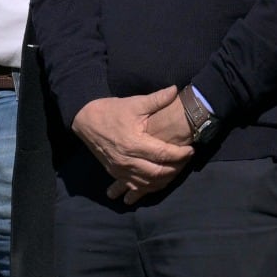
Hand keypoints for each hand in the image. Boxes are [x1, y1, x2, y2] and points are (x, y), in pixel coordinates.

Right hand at [72, 88, 194, 204]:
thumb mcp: (134, 103)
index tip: (191, 150)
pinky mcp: (115, 173)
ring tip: (177, 170)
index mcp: (134, 143)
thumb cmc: (111, 110)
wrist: (85, 120)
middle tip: (186, 160)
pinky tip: (160, 182)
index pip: (163, 154)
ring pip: (148, 183)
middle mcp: (127, 160)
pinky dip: (149, 187)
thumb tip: (175, 89)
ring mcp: (120, 169)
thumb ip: (156, 99)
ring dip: (165, 180)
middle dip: (176, 168)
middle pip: (158, 172)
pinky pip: (135, 186)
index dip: (180, 154)